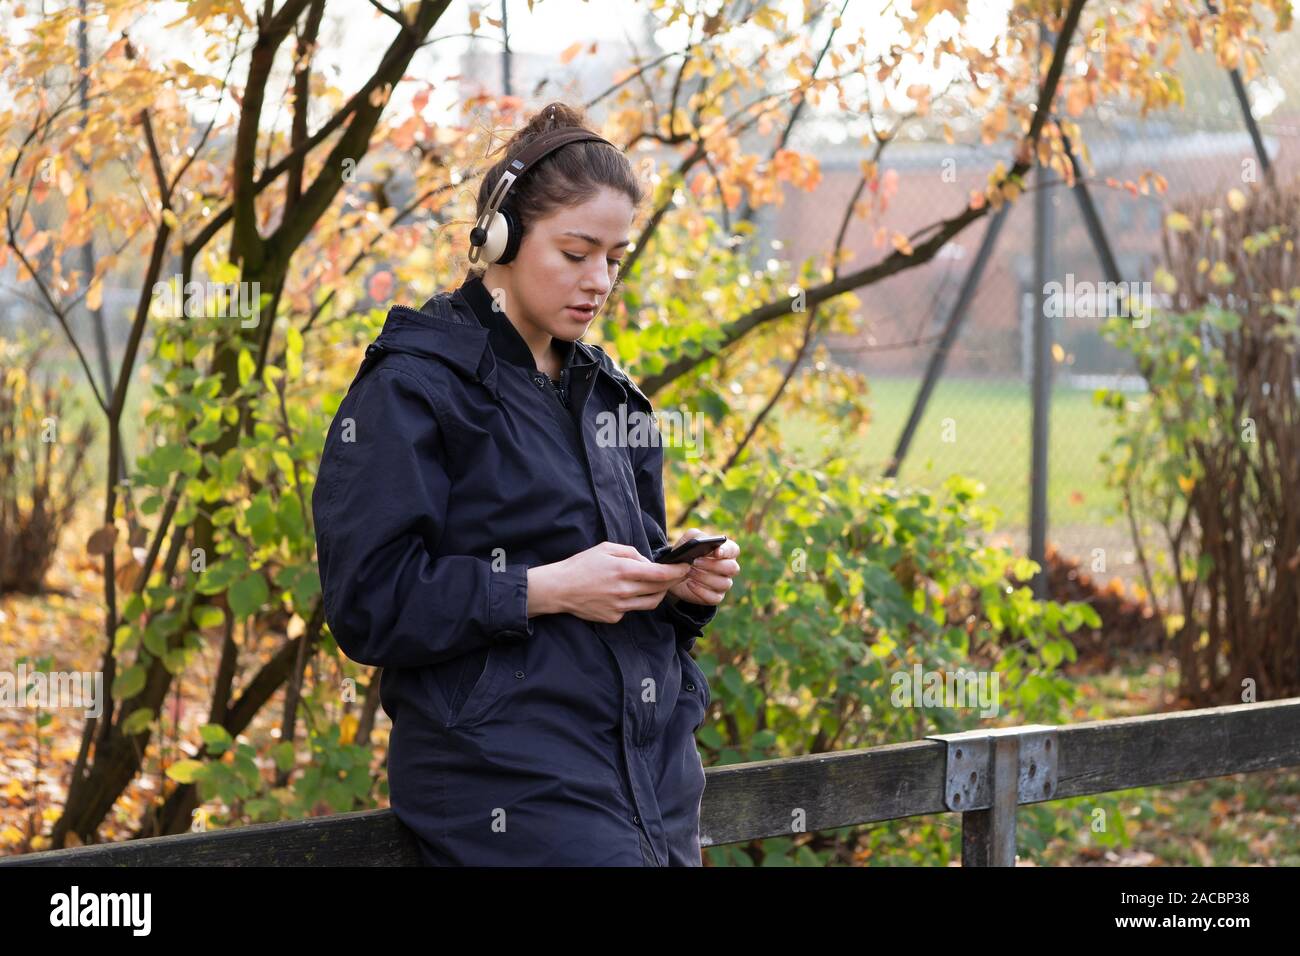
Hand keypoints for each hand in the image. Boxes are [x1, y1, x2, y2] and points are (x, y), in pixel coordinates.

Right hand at [530, 541, 690, 623]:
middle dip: (672, 582)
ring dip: (659, 594)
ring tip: (658, 585)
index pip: (660, 574)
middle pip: (660, 590)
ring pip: (651, 603)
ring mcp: (620, 606)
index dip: (677, 571)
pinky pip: (633, 609)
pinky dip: (636, 600)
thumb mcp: (606, 548)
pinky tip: (628, 593)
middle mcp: (624, 590)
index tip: (685, 567)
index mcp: (624, 570)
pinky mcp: (614, 617)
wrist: (559, 589)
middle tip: (676, 575)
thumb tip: (648, 562)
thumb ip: (631, 553)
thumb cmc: (582, 565)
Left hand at [665, 528, 739, 606]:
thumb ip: (695, 537)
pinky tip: (690, 584)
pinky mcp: (716, 597)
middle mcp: (729, 568)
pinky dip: (701, 591)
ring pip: (724, 583)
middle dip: (713, 565)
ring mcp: (724, 583)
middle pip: (732, 568)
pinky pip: (715, 598)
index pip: (734, 550)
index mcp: (726, 551)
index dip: (727, 551)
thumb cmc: (687, 554)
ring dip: (704, 577)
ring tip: (689, 572)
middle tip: (695, 562)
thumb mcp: (687, 541)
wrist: (675, 574)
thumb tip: (700, 542)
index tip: (716, 552)